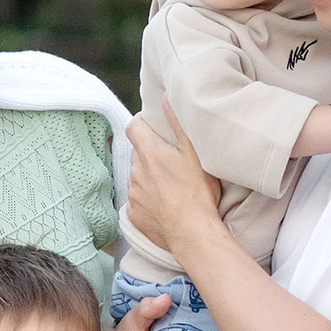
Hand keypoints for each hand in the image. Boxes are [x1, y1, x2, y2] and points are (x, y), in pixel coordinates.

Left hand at [122, 104, 223, 261]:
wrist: (192, 232)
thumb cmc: (197, 192)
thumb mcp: (194, 152)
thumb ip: (178, 123)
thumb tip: (164, 98)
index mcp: (149, 153)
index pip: (133, 127)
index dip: (141, 124)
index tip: (151, 127)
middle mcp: (136, 171)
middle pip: (138, 154)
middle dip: (150, 154)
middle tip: (171, 161)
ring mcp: (133, 194)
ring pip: (138, 178)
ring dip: (149, 178)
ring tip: (171, 187)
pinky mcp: (134, 215)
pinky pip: (138, 202)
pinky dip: (149, 200)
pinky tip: (166, 205)